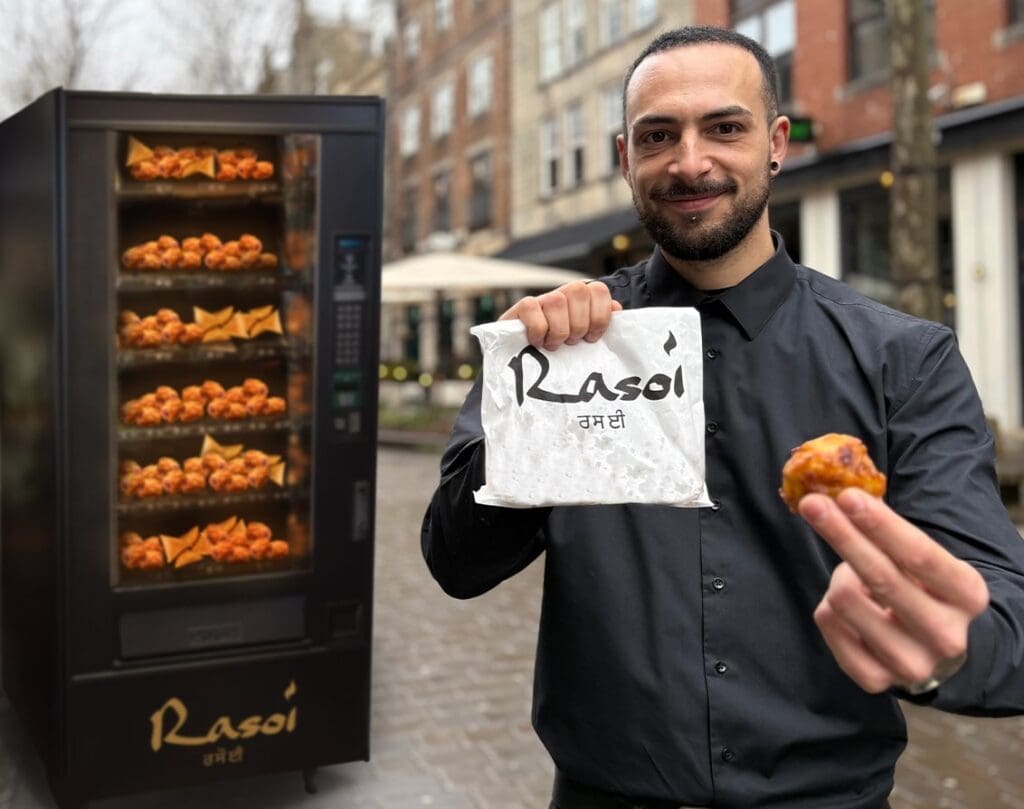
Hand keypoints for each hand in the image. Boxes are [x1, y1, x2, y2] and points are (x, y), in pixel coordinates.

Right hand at [499, 280, 621, 350]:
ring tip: (554, 345)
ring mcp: (541, 300)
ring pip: (557, 301)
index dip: (600, 316)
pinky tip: (537, 342)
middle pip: (580, 291)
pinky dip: (538, 330)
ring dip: (558, 331)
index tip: (591, 338)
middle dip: (579, 324)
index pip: (599, 290)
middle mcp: (562, 294)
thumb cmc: (558, 353)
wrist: (523, 362)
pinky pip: (532, 309)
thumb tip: (617, 308)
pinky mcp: (521, 308)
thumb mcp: (583, 342)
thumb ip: (601, 324)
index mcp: (581, 300)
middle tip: (571, 342)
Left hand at [799, 488, 988, 693]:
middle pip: (880, 576)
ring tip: (856, 578)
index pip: (919, 554)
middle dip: (841, 534)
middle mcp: (945, 635)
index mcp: (967, 597)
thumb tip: (842, 498)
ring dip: (840, 575)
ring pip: (845, 599)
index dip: (879, 524)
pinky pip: (828, 622)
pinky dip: (829, 604)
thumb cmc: (926, 592)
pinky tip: (851, 607)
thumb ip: (892, 535)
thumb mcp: (928, 563)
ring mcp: (910, 664)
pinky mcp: (875, 680)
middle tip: (812, 504)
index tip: (846, 496)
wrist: (938, 652)